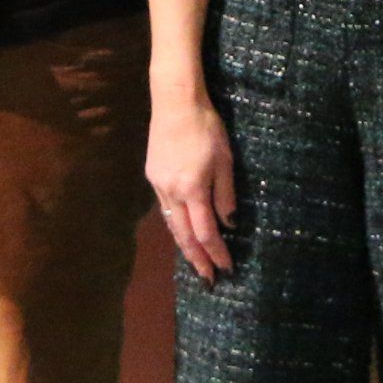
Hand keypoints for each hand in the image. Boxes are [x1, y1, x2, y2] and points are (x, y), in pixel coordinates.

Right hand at [148, 95, 237, 281]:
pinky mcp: (153, 176)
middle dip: (197, 259)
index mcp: (193, 190)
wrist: (175, 103)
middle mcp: (172, 193)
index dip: (216, 253)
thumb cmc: (207, 128)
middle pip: (185, 236)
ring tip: (196, 262)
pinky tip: (183, 231)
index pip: (206, 233)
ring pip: (173, 225)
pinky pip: (166, 210)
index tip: (226, 269)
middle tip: (208, 279)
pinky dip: (176, 226)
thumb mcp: (225, 161)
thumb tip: (229, 225)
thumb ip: (226, 195)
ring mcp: (159, 185)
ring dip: (185, 246)